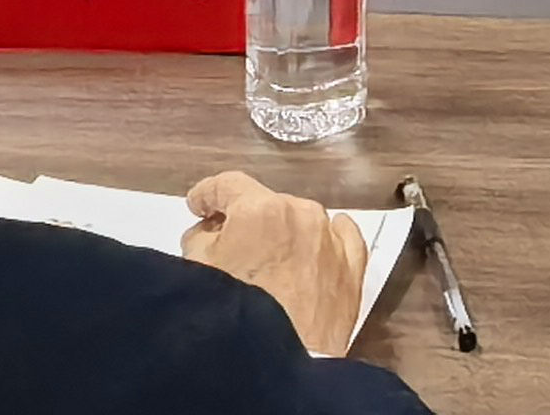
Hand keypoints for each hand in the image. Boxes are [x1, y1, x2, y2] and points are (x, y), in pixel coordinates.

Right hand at [181, 170, 370, 355]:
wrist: (283, 364)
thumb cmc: (242, 318)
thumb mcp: (198, 270)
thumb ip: (200, 238)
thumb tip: (209, 233)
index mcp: (259, 210)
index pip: (227, 185)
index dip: (208, 194)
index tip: (201, 205)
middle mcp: (299, 214)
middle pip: (265, 205)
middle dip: (246, 222)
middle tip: (229, 246)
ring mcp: (329, 239)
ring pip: (301, 221)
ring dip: (284, 234)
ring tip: (268, 263)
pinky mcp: (351, 267)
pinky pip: (341, 237)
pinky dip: (325, 240)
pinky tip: (314, 249)